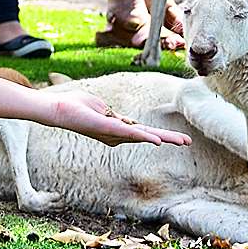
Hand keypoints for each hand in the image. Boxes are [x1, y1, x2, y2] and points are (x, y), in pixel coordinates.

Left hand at [44, 90, 191, 148]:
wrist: (59, 109)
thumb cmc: (76, 107)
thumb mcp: (99, 108)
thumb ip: (111, 113)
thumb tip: (118, 117)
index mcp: (117, 129)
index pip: (143, 132)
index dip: (161, 135)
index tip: (178, 139)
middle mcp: (117, 135)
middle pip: (148, 136)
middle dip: (169, 138)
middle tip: (188, 142)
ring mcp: (113, 133)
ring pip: (143, 135)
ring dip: (163, 138)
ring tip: (181, 141)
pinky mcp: (108, 128)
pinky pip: (129, 133)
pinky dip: (144, 137)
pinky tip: (157, 141)